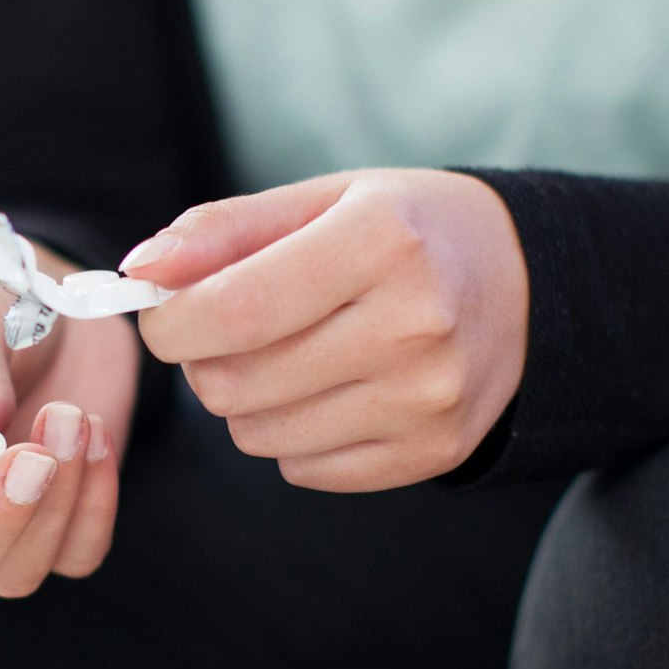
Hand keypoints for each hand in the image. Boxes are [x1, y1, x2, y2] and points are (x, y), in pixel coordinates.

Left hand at [123, 169, 527, 491]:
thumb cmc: (406, 230)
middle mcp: (415, 324)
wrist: (529, 283)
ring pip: (260, 434)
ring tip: (288, 355)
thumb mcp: (325, 199)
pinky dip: (292, 436)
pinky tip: (330, 389)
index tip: (162, 313)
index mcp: (382, 241)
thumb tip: (139, 270)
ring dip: (245, 401)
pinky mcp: (436, 451)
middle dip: (203, 360)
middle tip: (227, 330)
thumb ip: (225, 230)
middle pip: (236, 382)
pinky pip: (305, 469)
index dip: (171, 322)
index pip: (234, 310)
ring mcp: (429, 397)